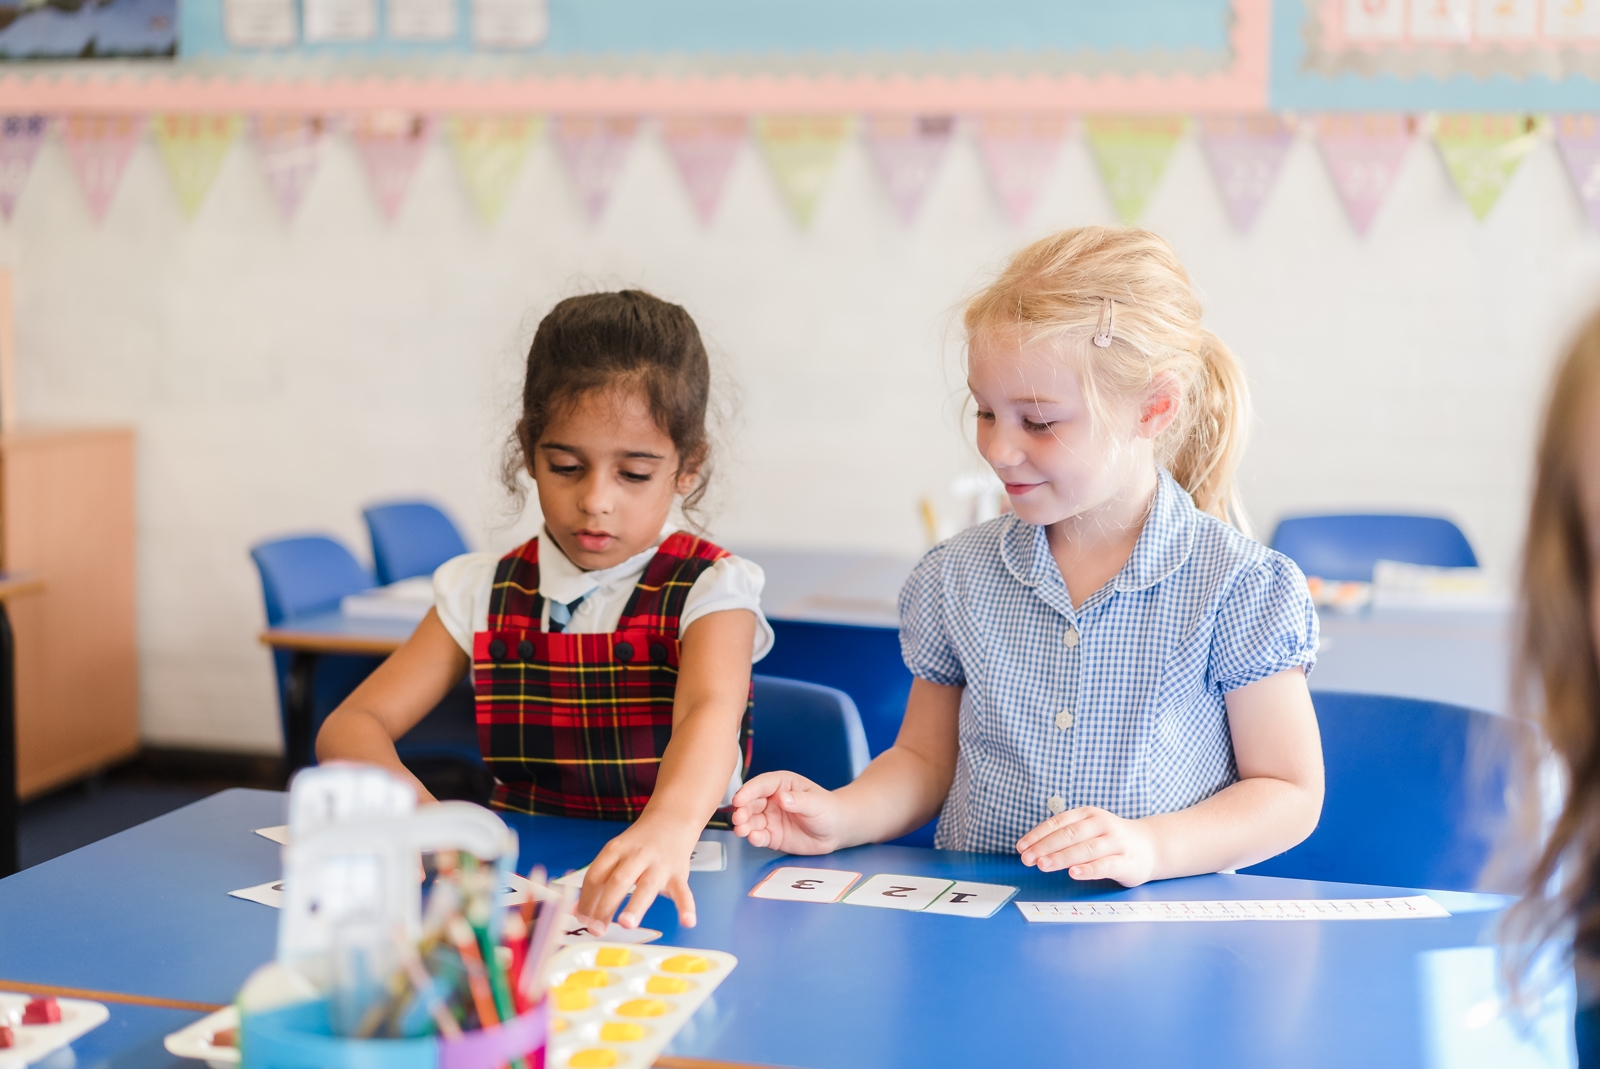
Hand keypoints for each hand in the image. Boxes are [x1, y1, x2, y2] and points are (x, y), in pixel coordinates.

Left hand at [574, 815, 698, 933]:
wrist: (672, 819)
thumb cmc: (640, 843)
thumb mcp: (616, 853)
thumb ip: (599, 881)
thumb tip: (579, 911)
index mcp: (616, 850)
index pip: (596, 874)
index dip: (586, 898)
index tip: (581, 918)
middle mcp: (637, 855)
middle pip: (618, 880)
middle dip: (605, 906)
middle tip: (596, 928)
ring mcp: (659, 865)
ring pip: (646, 886)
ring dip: (636, 905)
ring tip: (627, 923)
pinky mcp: (679, 874)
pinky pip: (683, 892)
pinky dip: (686, 907)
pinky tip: (687, 921)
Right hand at [729, 772, 846, 853]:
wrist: (836, 830)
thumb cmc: (828, 809)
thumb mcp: (816, 803)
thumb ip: (799, 800)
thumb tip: (781, 798)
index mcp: (782, 784)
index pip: (761, 785)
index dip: (748, 791)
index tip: (739, 799)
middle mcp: (772, 800)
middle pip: (752, 803)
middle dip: (742, 810)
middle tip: (738, 818)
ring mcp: (770, 818)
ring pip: (752, 820)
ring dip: (744, 825)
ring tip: (741, 830)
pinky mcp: (772, 836)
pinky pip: (760, 836)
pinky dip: (754, 837)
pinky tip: (753, 838)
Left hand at [1015, 806, 1157, 886]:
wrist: (1150, 846)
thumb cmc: (1110, 839)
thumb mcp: (1089, 829)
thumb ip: (1066, 835)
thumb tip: (1033, 848)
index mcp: (1088, 814)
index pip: (1058, 822)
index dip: (1038, 835)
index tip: (1021, 847)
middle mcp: (1101, 824)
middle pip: (1069, 834)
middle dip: (1045, 847)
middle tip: (1027, 859)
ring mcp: (1115, 842)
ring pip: (1085, 849)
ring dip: (1061, 857)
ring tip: (1043, 865)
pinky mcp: (1126, 861)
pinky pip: (1104, 865)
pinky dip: (1088, 869)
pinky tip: (1073, 873)